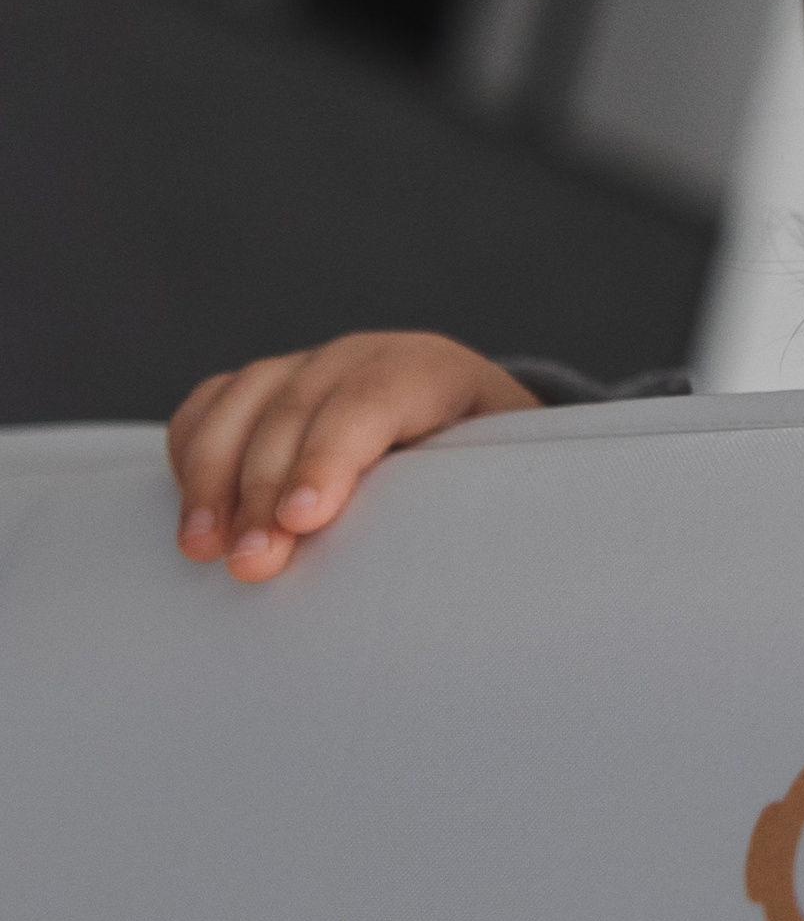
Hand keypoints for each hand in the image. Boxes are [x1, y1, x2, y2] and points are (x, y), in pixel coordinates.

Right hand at [167, 334, 536, 582]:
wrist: (462, 426)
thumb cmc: (480, 465)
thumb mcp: (496, 473)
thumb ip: (470, 496)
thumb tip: (436, 563)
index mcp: (431, 369)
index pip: (376, 398)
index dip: (331, 455)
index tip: (303, 520)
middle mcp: (363, 356)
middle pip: (300, 406)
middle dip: (266, 488)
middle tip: (251, 562)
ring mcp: (306, 365)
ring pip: (245, 401)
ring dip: (215, 477)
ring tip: (204, 547)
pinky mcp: (262, 387)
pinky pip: (211, 405)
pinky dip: (192, 453)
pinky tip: (193, 509)